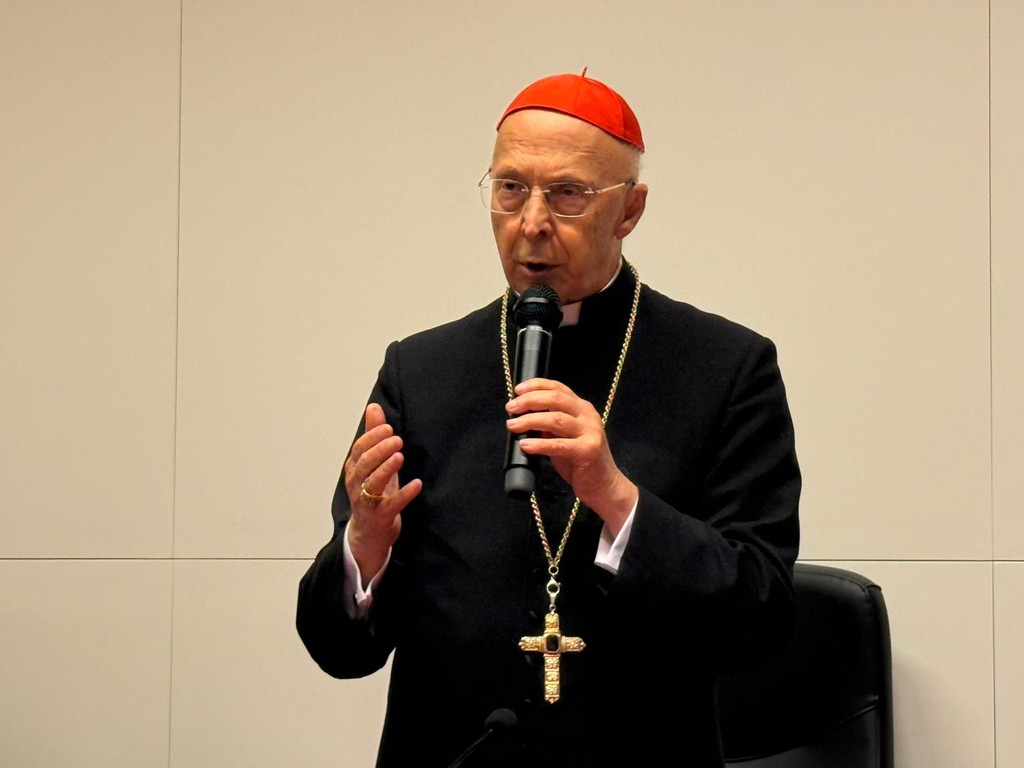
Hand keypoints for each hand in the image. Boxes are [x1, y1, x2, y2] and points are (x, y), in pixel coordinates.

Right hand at [344, 403, 421, 578]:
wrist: (369, 534)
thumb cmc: (372, 494)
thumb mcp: (372, 464)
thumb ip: (372, 435)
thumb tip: (373, 407)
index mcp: (354, 470)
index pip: (358, 450)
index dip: (372, 438)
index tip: (388, 427)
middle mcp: (357, 485)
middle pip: (363, 464)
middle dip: (379, 450)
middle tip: (397, 439)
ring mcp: (367, 502)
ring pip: (372, 484)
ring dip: (386, 469)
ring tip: (400, 456)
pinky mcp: (380, 517)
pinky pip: (392, 505)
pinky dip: (405, 494)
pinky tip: (417, 484)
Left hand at [505, 378, 636, 535]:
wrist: (604, 486)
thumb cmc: (581, 462)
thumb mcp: (565, 437)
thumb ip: (549, 425)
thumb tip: (522, 417)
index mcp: (582, 408)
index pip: (558, 388)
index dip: (536, 385)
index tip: (517, 390)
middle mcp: (588, 416)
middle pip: (555, 399)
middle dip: (529, 401)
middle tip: (511, 408)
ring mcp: (590, 432)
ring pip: (555, 419)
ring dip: (530, 420)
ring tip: (513, 425)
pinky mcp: (588, 451)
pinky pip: (558, 445)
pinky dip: (539, 444)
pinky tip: (525, 444)